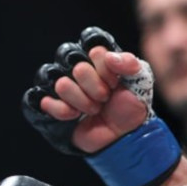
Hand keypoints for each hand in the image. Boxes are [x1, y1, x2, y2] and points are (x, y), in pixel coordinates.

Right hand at [22, 26, 153, 155]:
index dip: (107, 69)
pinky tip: (74, 115)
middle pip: (78, 67)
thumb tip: (108, 57)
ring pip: (62, 84)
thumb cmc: (130, 105)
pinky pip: (45, 101)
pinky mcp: (51, 103)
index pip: (95, 50)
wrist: (122, 134)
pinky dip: (64, 111)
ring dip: (82, 102)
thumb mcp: (141, 81)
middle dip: (97, 88)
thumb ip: (130, 63)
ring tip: (93, 108)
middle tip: (105, 98)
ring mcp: (62, 85)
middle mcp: (77, 67)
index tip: (116, 82)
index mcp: (97, 57)